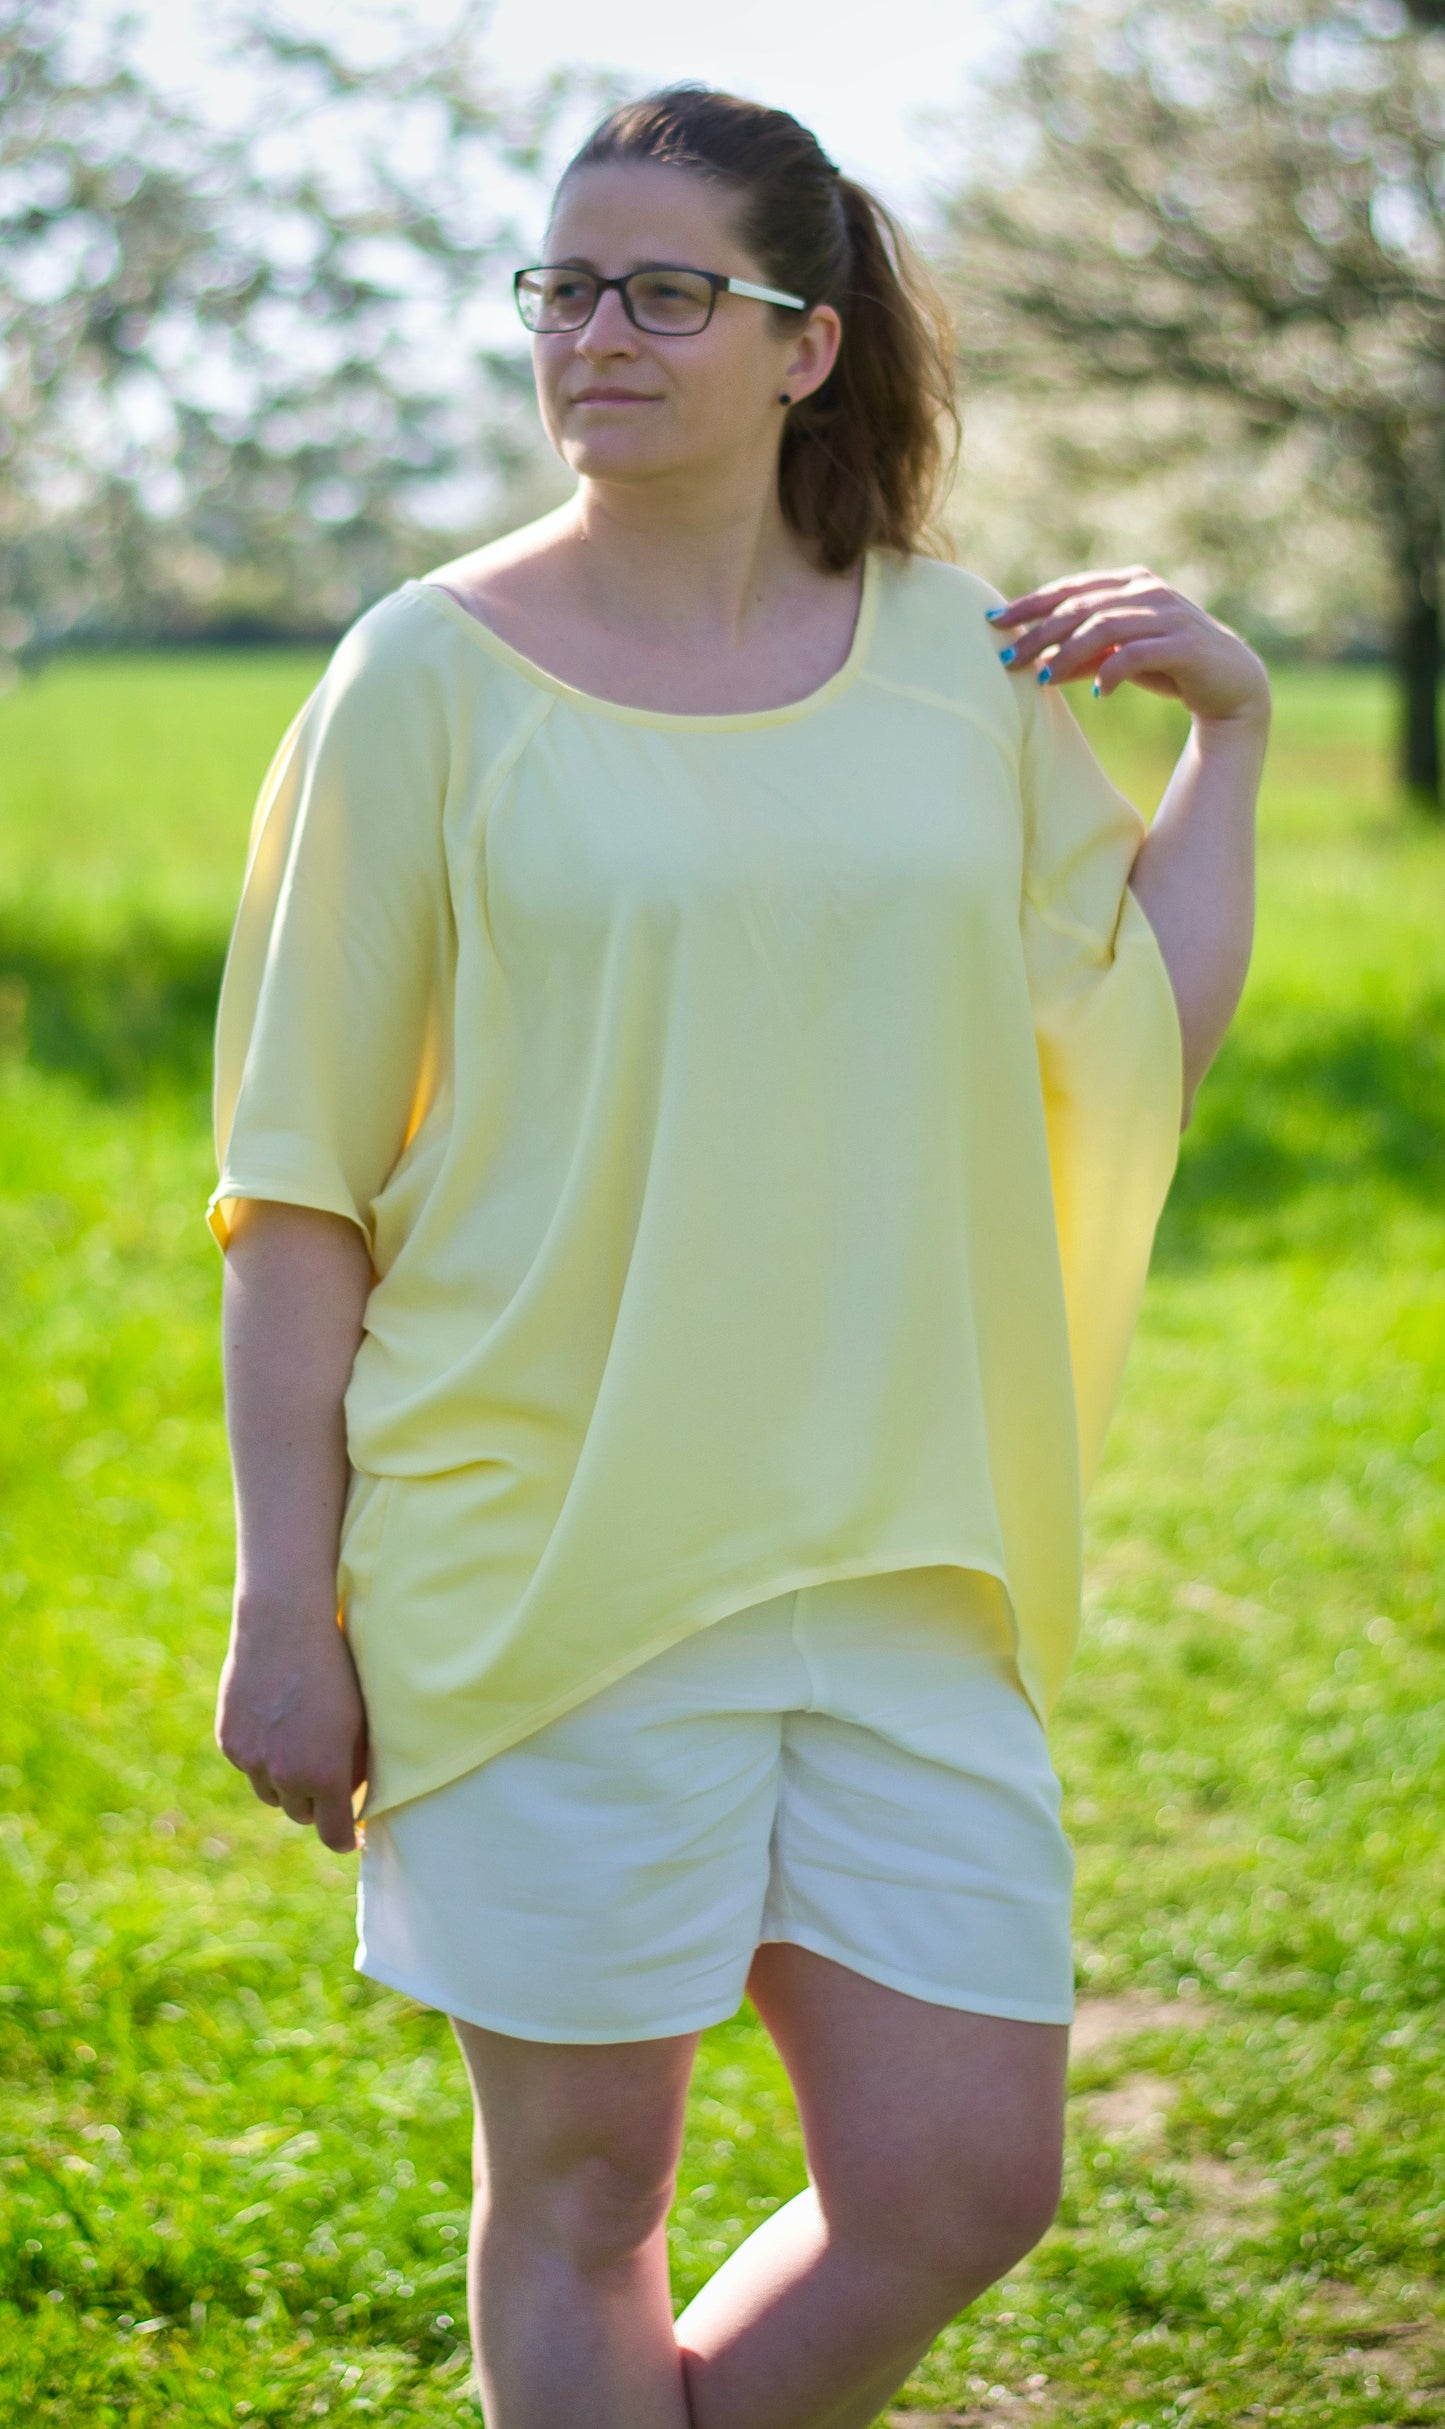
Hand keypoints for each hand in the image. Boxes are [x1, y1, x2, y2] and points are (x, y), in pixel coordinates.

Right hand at [216, 1597, 367, 1851]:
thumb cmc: (337, 1667)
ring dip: (285, 1783)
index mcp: (324, 1774)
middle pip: (300, 1813)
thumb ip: (356, 1767)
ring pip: (271, 1792)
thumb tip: (353, 1798)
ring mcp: (253, 1759)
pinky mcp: (230, 1741)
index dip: (344, 1839)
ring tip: (300, 1746)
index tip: (351, 1837)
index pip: (332, 1834)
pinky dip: (262, 1756)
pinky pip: (249, 1765)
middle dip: (315, 1802)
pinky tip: (276, 1724)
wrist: (286, 1625)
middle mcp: (285, 1775)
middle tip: (326, 1778)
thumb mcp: (360, 1719)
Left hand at [988, 564, 1269, 732]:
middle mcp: (1148, 591)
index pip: (1070, 589)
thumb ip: (1083, 655)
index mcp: (1130, 583)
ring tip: (1042, 679)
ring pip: (1103, 627)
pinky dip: (1112, 671)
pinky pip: (1136, 653)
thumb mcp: (1119, 657)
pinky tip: (1098, 693)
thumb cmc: (1169, 666)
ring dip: (1067, 655)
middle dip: (1039, 633)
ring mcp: (1168, 614)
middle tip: (1008, 658)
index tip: (994, 620)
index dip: (1030, 603)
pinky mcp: (1184, 644)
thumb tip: (1037, 664)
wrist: (1231, 684)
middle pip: (1080, 607)